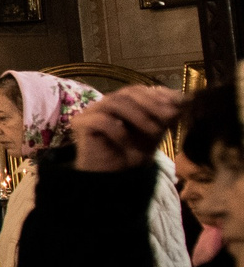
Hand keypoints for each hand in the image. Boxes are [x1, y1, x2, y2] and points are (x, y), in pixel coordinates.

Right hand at [69, 87, 185, 172]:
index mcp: (121, 102)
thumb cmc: (133, 153)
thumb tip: (184, 98)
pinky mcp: (80, 124)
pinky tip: (128, 140)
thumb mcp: (156, 131)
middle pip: (127, 92)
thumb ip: (166, 114)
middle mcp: (105, 104)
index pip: (137, 90)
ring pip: (114, 102)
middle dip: (151, 104)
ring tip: (155, 131)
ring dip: (139, 116)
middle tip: (169, 116)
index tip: (178, 104)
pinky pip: (101, 120)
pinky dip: (118, 129)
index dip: (157, 95)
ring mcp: (91, 112)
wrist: (114, 176)